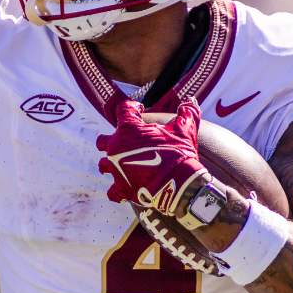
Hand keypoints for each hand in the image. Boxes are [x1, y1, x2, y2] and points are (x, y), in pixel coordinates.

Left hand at [96, 98, 208, 214]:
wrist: (178, 184)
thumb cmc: (179, 154)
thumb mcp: (185, 130)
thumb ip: (186, 113)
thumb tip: (190, 101)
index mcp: (128, 129)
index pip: (123, 110)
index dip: (133, 108)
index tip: (140, 110)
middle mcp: (115, 147)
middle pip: (102, 140)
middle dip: (111, 140)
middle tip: (125, 142)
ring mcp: (115, 169)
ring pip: (104, 164)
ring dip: (111, 164)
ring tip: (121, 165)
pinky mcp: (121, 188)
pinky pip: (112, 191)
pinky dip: (117, 190)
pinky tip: (125, 188)